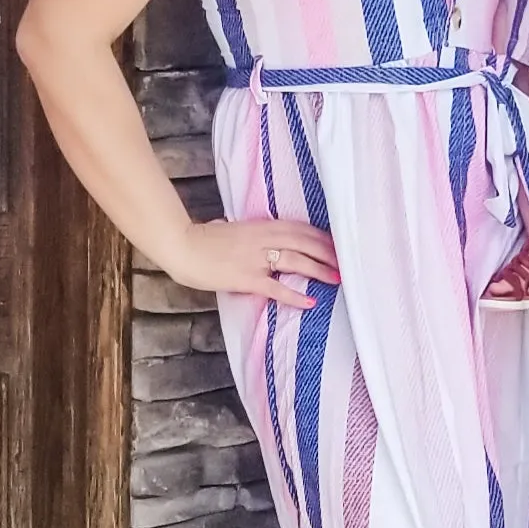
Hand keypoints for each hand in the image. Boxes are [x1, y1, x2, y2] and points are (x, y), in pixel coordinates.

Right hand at [169, 218, 339, 308]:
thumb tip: (242, 229)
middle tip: (346, 263)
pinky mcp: (247, 278)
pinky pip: (276, 287)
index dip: (321, 236)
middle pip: (305, 242)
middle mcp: (263, 239)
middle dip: (328, 252)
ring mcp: (256, 259)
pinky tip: (310, 302)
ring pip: (297, 261)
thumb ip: (244, 230)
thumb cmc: (203, 239)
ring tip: (337, 279)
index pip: (300, 228)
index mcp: (261, 225)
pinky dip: (295, 295)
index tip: (337, 244)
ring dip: (320, 270)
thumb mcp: (230, 228)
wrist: (182, 247)